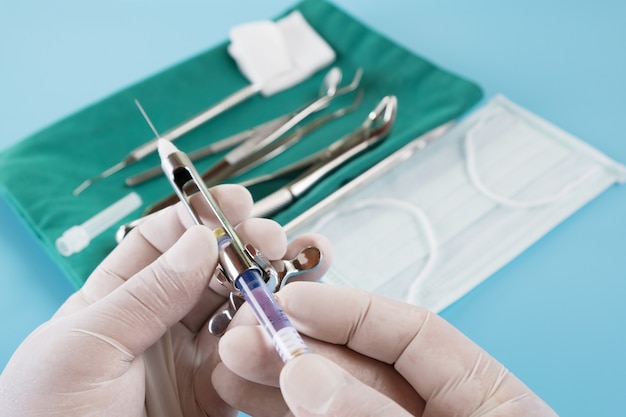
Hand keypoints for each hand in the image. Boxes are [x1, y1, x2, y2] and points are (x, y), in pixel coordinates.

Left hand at [0, 185, 330, 416]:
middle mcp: (157, 323)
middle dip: (246, 245)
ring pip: (239, 309)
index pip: (161, 241)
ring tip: (303, 266)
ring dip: (271, 285)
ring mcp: (188, 358)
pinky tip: (286, 321)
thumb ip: (146, 293)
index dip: (198, 215)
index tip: (236, 203)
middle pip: (211, 270)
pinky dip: (272, 339)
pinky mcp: (215, 395)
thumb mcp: (85, 346)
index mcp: (115, 299)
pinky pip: (251, 359)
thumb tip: (200, 239)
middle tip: (274, 239)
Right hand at [215, 282, 557, 416]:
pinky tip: (252, 405)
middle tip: (245, 339)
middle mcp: (441, 416)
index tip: (291, 304)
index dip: (347, 311)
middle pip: (363, 367)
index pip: (413, 335)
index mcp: (486, 400)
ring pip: (334, 402)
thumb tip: (308, 375)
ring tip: (232, 369)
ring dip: (280, 384)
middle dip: (299, 348)